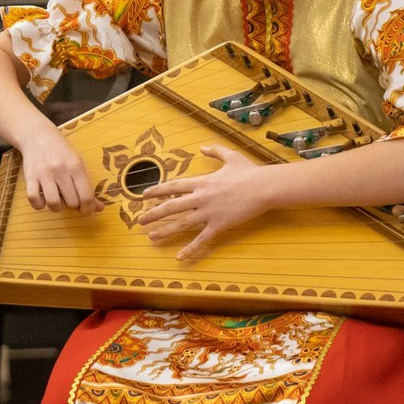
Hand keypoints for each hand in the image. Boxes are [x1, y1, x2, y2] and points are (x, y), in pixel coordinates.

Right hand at [12, 122, 98, 212]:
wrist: (38, 135)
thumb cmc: (61, 152)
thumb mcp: (78, 164)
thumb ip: (88, 186)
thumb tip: (100, 208)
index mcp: (76, 166)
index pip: (87, 197)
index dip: (88, 209)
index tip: (85, 210)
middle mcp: (61, 170)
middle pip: (71, 203)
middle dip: (72, 206)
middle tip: (70, 200)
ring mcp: (44, 174)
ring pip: (54, 204)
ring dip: (57, 207)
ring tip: (57, 199)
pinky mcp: (30, 177)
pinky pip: (34, 200)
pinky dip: (39, 204)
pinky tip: (42, 198)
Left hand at [139, 145, 279, 264]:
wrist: (264, 187)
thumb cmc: (249, 172)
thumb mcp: (231, 156)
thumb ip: (215, 151)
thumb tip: (202, 146)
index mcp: (202, 182)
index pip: (173, 186)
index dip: (157, 191)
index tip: (144, 195)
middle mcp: (201, 197)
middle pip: (172, 206)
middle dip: (153, 213)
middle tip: (139, 220)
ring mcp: (209, 212)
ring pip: (182, 224)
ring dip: (165, 231)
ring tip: (151, 237)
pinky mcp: (220, 225)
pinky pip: (202, 239)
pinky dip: (190, 249)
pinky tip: (179, 257)